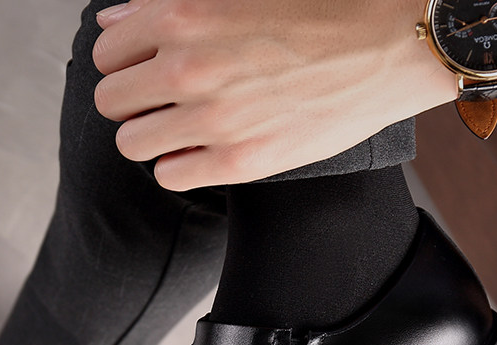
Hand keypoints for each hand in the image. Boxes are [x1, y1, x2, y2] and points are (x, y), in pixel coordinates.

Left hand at [92, 0, 456, 190]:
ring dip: (150, 136)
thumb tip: (115, 22)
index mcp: (183, 13)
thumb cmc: (321, 9)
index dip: (126, 61)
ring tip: (181, 128)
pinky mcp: (239, 162)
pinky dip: (178, 165)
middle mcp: (188, 68)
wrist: (388, 44)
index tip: (145, 69)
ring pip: (132, 144)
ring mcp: (212, 119)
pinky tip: (201, 151)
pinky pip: (169, 176)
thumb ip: (166, 4)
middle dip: (132, 100)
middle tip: (162, 101)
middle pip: (111, 100)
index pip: (107, 52)